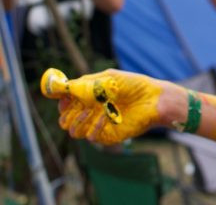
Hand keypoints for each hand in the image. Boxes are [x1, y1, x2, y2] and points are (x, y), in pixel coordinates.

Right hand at [45, 68, 164, 144]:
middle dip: (67, 113)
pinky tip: (105, 117)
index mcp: (91, 96)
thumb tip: (63, 87)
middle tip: (77, 107)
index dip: (62, 101)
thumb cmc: (134, 85)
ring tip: (92, 110)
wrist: (153, 99)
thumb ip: (86, 83)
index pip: (67, 102)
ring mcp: (99, 124)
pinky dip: (94, 127)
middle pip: (66, 119)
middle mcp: (92, 111)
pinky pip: (91, 137)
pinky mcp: (108, 135)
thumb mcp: (108, 78)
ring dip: (79, 120)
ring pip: (75, 130)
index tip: (63, 99)